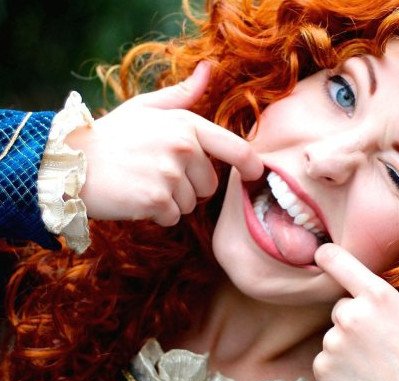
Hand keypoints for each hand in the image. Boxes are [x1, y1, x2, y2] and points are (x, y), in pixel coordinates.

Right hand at [65, 61, 262, 225]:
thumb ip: (182, 94)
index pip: (236, 148)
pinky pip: (173, 218)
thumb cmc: (110, 135)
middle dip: (189, 185)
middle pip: (210, 184)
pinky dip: (157, 215)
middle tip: (156, 173)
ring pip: (191, 204)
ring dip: (172, 201)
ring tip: (142, 183)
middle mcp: (183, 148)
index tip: (256, 173)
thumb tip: (209, 69)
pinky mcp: (156, 201)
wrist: (68, 162)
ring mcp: (170, 175)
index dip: (251, 164)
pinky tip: (135, 198)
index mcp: (187, 124)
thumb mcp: (146, 107)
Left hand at [312, 237, 398, 380]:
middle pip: (342, 305)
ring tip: (373, 361)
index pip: (335, 260)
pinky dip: (338, 366)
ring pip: (334, 333)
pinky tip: (360, 376)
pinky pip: (324, 358)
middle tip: (381, 340)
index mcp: (376, 295)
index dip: (327, 256)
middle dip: (357, 318)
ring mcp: (333, 343)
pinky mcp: (322, 368)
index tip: (324, 256)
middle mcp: (351, 315)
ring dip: (347, 343)